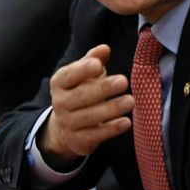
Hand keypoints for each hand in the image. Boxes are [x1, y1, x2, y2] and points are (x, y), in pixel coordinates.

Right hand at [39, 44, 134, 169]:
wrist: (65, 127)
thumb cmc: (80, 91)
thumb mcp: (83, 74)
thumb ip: (93, 59)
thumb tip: (104, 49)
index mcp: (59, 82)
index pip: (70, 75)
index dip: (83, 70)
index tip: (98, 65)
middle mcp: (59, 103)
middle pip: (82, 96)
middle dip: (103, 88)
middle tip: (123, 81)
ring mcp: (67, 123)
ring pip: (90, 116)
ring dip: (111, 109)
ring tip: (130, 101)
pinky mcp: (77, 141)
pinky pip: (96, 135)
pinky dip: (112, 129)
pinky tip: (126, 122)